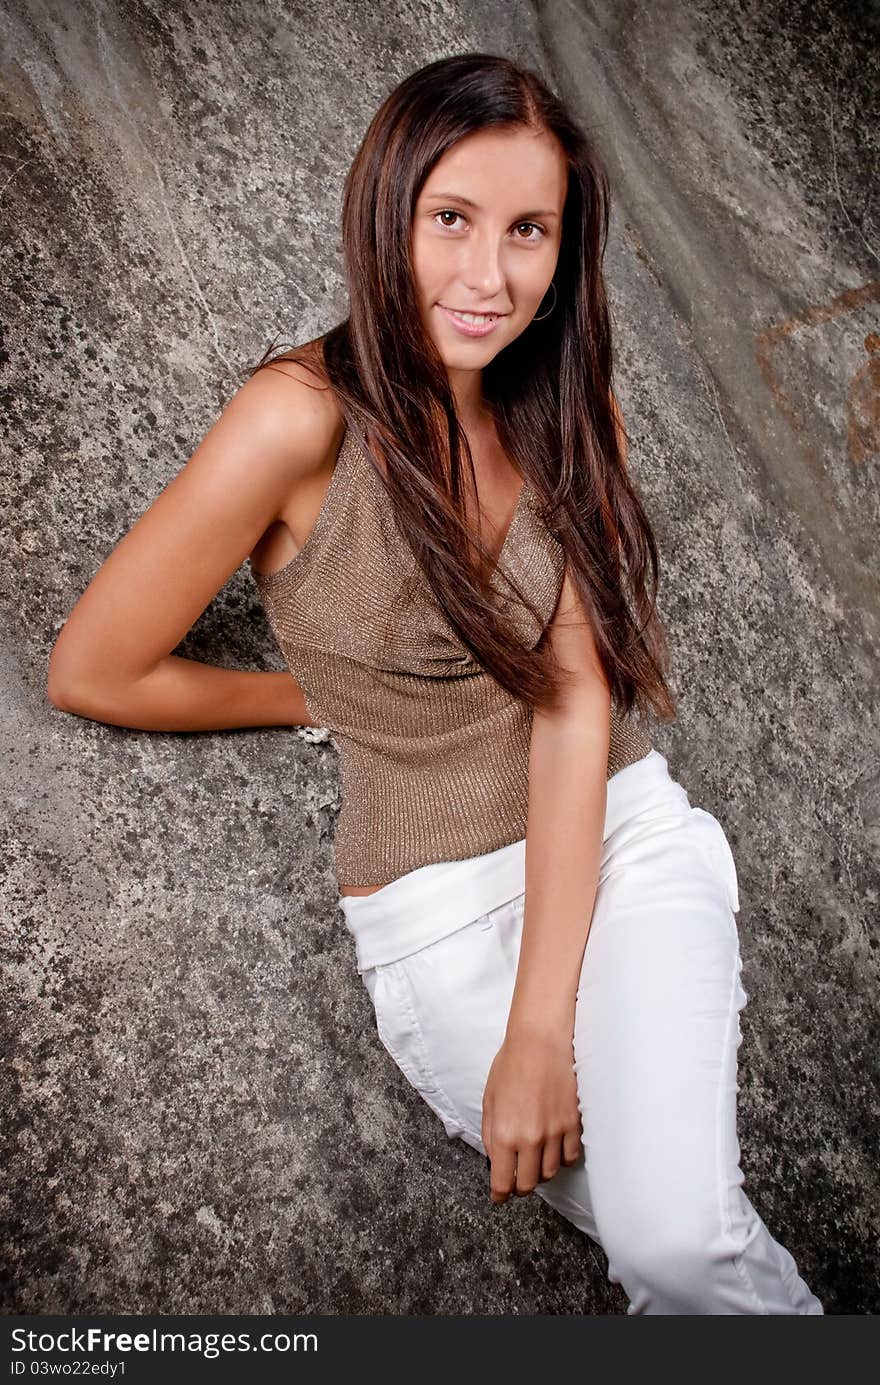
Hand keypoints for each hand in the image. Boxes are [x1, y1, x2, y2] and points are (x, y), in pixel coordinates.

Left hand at [481, 1028, 582, 1204]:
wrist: (540, 1042)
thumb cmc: (511, 1065)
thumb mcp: (489, 1099)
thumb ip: (490, 1133)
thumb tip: (495, 1159)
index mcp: (504, 1133)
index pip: (503, 1182)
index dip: (500, 1195)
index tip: (500, 1196)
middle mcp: (530, 1139)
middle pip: (528, 1184)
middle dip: (520, 1185)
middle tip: (517, 1178)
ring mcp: (554, 1133)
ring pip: (550, 1172)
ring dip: (540, 1170)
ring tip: (535, 1158)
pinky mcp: (573, 1124)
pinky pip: (570, 1157)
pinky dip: (561, 1158)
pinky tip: (554, 1148)